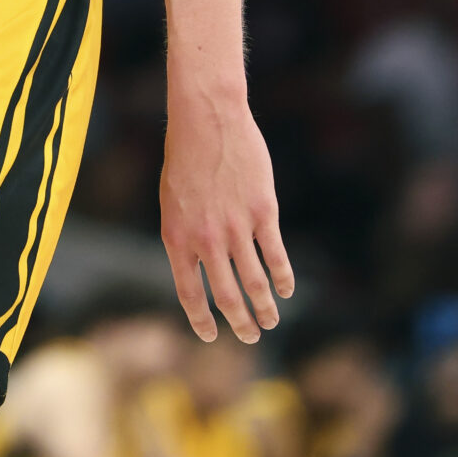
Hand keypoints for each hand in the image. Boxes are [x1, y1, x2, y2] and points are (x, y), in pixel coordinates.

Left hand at [158, 86, 292, 343]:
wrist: (206, 120)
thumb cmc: (185, 158)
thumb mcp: (171, 203)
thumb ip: (183, 238)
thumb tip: (197, 270)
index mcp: (177, 238)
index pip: (190, 294)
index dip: (201, 321)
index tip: (211, 336)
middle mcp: (206, 240)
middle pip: (226, 296)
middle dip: (240, 322)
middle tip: (250, 336)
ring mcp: (236, 227)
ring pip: (254, 282)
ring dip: (264, 308)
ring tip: (270, 321)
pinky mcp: (263, 212)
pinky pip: (275, 255)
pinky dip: (283, 278)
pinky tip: (286, 290)